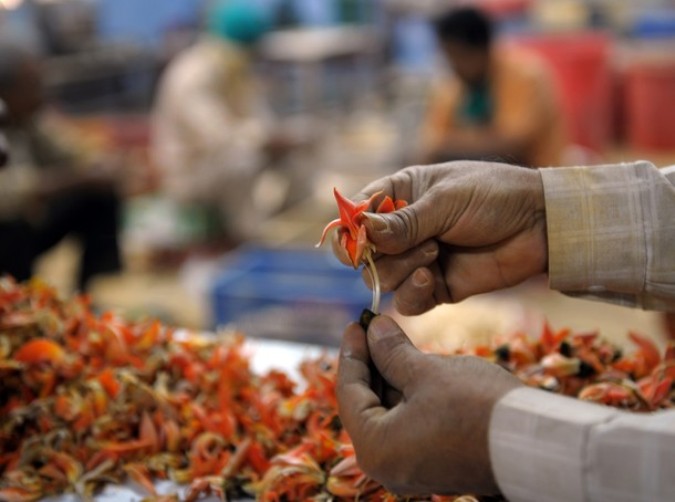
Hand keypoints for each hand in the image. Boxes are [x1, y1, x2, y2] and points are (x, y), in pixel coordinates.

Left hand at [337, 315, 521, 495]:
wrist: (536, 445)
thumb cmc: (477, 407)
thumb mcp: (428, 372)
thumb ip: (392, 351)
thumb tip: (372, 328)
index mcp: (376, 447)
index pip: (349, 392)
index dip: (352, 352)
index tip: (356, 323)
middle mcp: (387, 465)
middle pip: (367, 404)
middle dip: (371, 363)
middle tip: (373, 328)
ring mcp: (411, 467)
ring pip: (389, 413)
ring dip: (390, 376)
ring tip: (394, 340)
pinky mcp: (433, 463)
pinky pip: (408, 424)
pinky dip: (408, 395)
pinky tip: (413, 365)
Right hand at [338, 161, 546, 314]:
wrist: (540, 225)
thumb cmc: (493, 196)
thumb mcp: (446, 200)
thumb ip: (404, 222)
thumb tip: (362, 231)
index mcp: (399, 196)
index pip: (356, 216)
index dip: (350, 231)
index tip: (359, 241)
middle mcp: (402, 230)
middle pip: (363, 255)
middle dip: (383, 254)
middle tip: (420, 242)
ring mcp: (417, 260)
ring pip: (382, 279)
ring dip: (402, 270)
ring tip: (435, 252)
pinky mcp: (436, 287)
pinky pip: (407, 302)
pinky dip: (413, 294)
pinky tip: (430, 279)